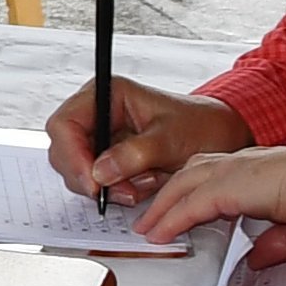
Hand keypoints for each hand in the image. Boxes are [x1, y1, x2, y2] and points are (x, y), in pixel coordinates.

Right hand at [47, 77, 243, 205]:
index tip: (92, 182)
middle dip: (91, 176)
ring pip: (77, 171)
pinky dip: (116, 191)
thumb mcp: (170, 140)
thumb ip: (134, 154)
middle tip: (121, 192)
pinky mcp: (107, 158)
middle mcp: (97, 114)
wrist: (221, 138)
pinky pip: (95, 182)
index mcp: (107, 94)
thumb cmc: (201, 126)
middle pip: (64, 151)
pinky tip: (140, 187)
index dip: (72, 155)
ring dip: (106, 187)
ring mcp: (100, 138)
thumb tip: (100, 172)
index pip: (64, 124)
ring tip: (140, 187)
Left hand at [132, 138, 285, 254]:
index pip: (217, 174)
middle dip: (169, 194)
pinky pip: (190, 205)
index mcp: (262, 169)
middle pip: (193, 172)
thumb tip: (256, 259)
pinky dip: (171, 220)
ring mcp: (235, 170)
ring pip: (184, 184)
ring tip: (147, 228)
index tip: (181, 210)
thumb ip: (277, 243)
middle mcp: (245, 163)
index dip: (194, 191)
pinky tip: (159, 235)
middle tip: (151, 217)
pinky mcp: (228, 185)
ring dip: (163, 206)